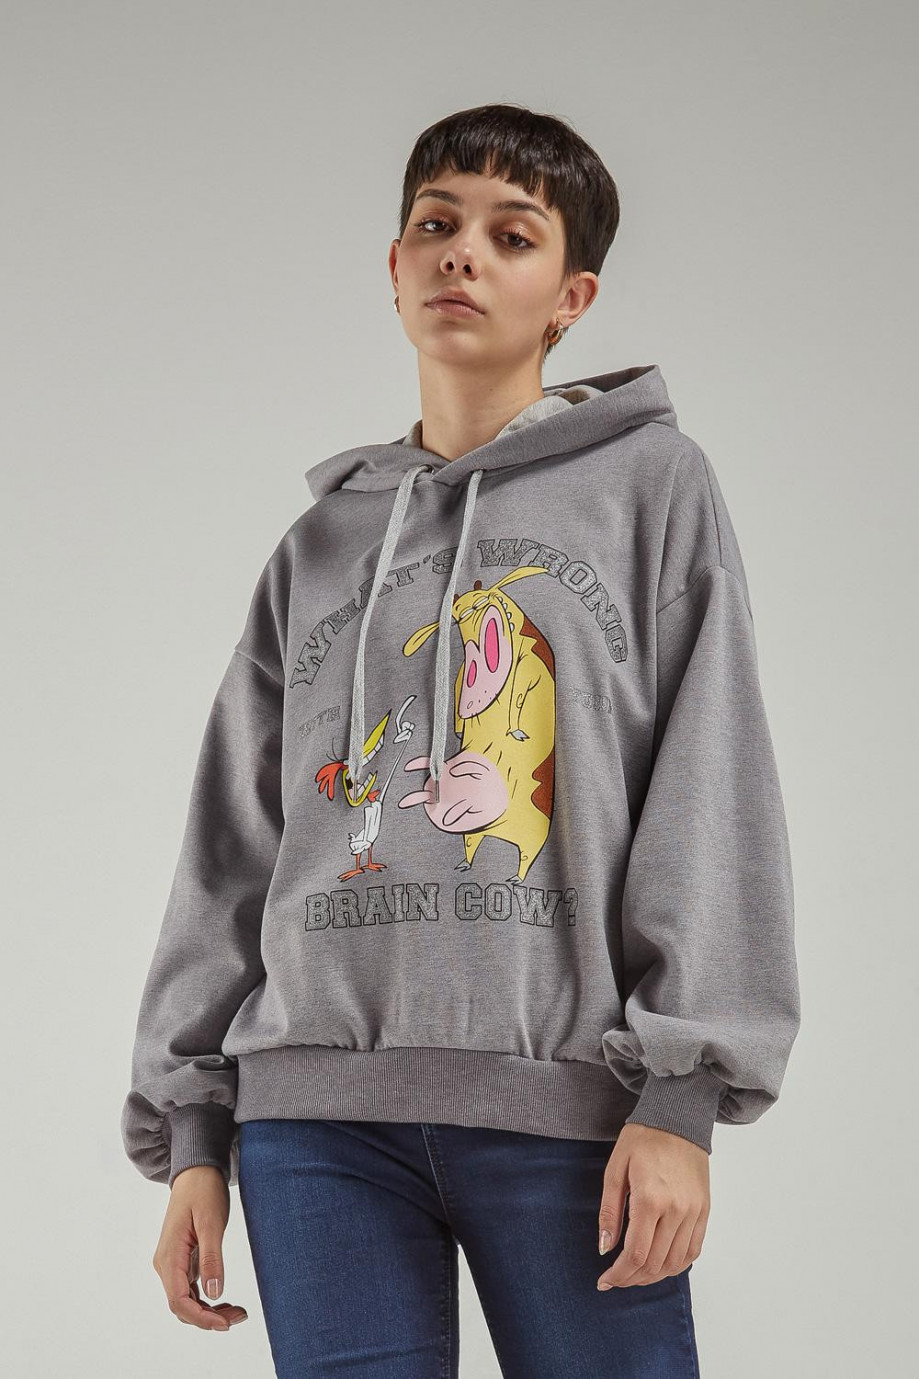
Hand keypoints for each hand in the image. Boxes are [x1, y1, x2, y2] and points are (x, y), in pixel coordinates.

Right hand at [152, 1165, 248, 1331]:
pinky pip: (191, 1289)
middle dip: (208, 1318)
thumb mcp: (211, 1222)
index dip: (201, 1318)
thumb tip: (213, 1294)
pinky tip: (225, 1300)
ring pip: (187, 1300)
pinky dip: (207, 1298)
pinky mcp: (182, 1259)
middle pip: (182, 1306)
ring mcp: (173, 1262)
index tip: (226, 1324)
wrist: (197, 1170)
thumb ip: (211, 1258)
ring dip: (209, 1311)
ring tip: (237, 1312)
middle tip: (239, 1317)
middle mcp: (166, 1263)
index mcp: (169, 1256)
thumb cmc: (204, 1191)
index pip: (179, 1301)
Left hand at [596, 1123, 709, 1288]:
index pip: (636, 1254)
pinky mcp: (704, 1210)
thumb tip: (604, 1249)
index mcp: (650, 1199)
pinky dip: (676, 1265)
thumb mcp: (615, 1169)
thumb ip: (609, 1212)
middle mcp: (676, 1210)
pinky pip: (693, 1250)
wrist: (678, 1118)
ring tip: (635, 1275)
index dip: (619, 1274)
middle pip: (655, 1263)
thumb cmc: (643, 1139)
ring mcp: (694, 1212)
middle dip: (632, 1278)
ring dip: (653, 1276)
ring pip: (675, 1262)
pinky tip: (660, 1265)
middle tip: (616, 1279)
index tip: (604, 1280)